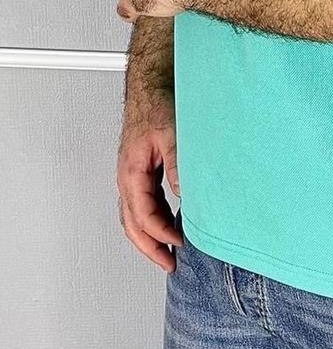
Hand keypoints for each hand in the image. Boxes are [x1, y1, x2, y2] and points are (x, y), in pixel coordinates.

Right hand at [117, 86, 183, 271]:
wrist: (151, 84)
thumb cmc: (156, 103)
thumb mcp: (172, 135)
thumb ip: (178, 165)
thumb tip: (186, 194)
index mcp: (131, 173)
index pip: (143, 216)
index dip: (161, 235)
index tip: (180, 244)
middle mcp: (128, 177)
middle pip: (132, 224)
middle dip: (150, 248)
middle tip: (169, 264)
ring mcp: (134, 175)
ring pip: (136, 216)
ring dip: (151, 236)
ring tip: (170, 250)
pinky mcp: (143, 170)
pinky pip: (145, 202)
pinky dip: (155, 218)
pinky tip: (171, 221)